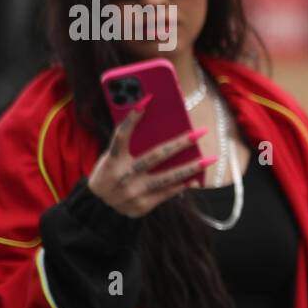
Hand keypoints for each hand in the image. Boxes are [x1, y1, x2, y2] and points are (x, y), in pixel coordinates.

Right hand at [88, 102, 211, 216]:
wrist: (98, 207)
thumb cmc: (110, 174)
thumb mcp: (111, 159)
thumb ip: (128, 146)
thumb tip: (158, 130)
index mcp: (112, 160)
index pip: (121, 135)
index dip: (132, 118)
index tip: (147, 100)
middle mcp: (122, 176)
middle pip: (155, 156)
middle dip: (180, 143)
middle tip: (200, 133)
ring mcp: (132, 192)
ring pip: (167, 177)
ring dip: (191, 168)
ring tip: (210, 159)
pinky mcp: (141, 206)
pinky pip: (167, 193)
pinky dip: (182, 185)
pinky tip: (197, 178)